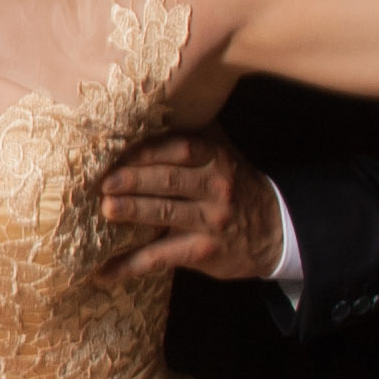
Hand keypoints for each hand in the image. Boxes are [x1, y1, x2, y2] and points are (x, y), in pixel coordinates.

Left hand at [96, 128, 283, 282]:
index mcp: (216, 158)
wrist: (275, 230)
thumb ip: (193, 133)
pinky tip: (103, 272)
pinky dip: (129, 266)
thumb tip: (149, 106)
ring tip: (106, 210)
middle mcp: (215, 187)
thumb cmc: (235, 185)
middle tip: (105, 182)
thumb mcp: (223, 154)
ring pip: (165, 214)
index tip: (117, 153)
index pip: (180, 149)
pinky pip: (161, 258)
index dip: (148, 151)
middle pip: (170, 181)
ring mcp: (209, 221)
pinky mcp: (202, 252)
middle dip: (135, 180)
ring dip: (133, 212)